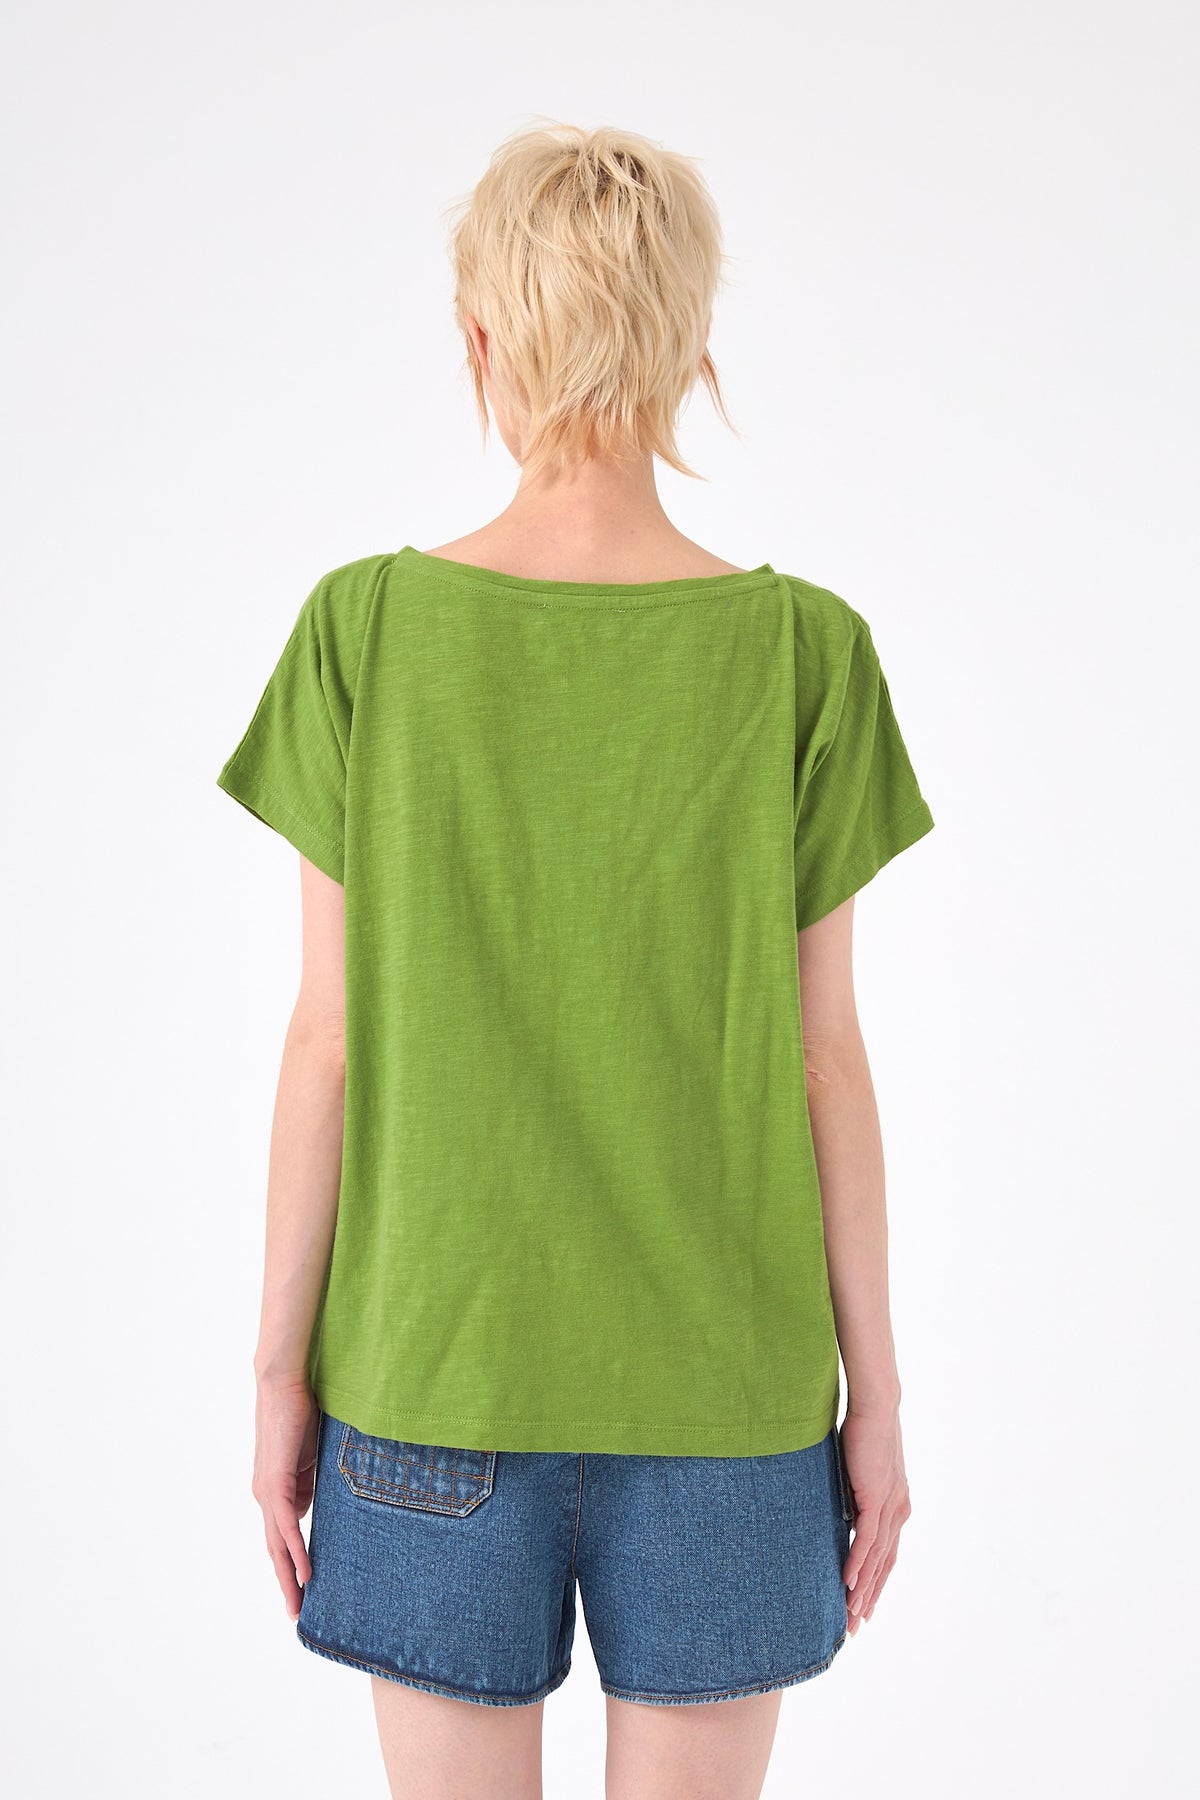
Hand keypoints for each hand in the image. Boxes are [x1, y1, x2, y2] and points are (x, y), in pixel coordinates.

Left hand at [252, 1374, 318, 1621]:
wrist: (283, 1383)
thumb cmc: (299, 1411)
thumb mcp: (310, 1456)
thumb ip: (310, 1483)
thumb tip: (313, 1509)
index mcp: (275, 1489)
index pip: (282, 1537)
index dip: (291, 1565)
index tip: (304, 1591)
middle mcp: (266, 1495)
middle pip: (275, 1550)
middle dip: (287, 1584)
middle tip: (297, 1614)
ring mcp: (268, 1491)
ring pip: (277, 1545)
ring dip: (289, 1577)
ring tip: (299, 1605)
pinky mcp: (275, 1482)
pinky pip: (285, 1526)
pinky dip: (295, 1551)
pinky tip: (305, 1573)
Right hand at [840, 1405, 910, 1634]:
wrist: (876, 1408)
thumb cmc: (864, 1433)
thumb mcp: (859, 1471)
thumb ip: (854, 1494)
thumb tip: (836, 1508)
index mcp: (896, 1507)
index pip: (886, 1555)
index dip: (875, 1584)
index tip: (862, 1609)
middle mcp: (898, 1512)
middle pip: (884, 1565)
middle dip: (869, 1598)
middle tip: (854, 1626)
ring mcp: (890, 1507)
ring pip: (877, 1558)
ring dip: (862, 1589)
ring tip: (848, 1613)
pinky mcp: (878, 1498)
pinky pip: (867, 1539)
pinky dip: (858, 1563)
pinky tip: (848, 1582)